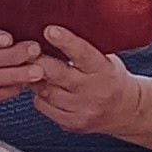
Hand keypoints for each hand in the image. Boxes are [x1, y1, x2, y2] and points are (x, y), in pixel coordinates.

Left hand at [27, 27, 151, 145]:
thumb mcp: (106, 57)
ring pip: (47, 92)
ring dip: (35, 79)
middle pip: (59, 75)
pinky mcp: (72, 123)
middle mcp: (94, 90)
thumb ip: (84, 47)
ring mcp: (83, 109)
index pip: (83, 53)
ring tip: (30, 67)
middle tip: (26, 50)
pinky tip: (41, 88)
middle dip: (39, 61)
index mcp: (103, 69)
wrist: (126, 109)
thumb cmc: (110, 76)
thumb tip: (53, 27)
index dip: (65, 41)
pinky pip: (45, 107)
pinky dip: (39, 96)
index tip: (49, 30)